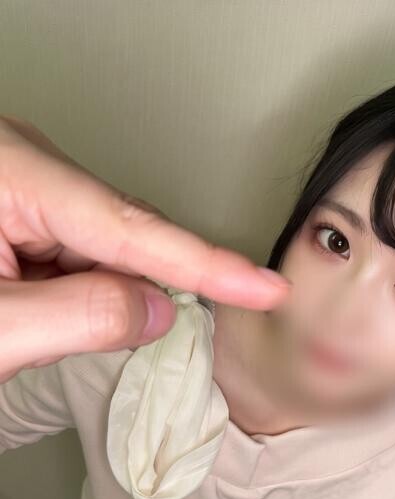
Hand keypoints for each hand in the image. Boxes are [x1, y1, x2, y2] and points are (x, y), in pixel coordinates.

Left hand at [0, 116, 291, 381]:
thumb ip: (82, 317)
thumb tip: (158, 310)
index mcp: (13, 175)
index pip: (131, 227)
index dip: (206, 264)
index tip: (265, 286)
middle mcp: (27, 166)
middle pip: (122, 233)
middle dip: (130, 289)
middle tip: (108, 331)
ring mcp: (27, 184)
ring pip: (107, 247)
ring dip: (95, 294)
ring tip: (39, 318)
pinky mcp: (25, 206)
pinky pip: (84, 249)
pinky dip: (82, 288)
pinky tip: (46, 304)